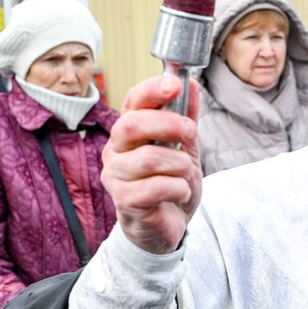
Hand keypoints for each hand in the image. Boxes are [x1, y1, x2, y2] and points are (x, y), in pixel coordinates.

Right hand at [100, 75, 202, 254]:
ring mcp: (116, 176)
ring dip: (180, 165)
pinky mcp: (125, 201)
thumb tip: (191, 83)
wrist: (167, 225)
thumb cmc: (170, 182)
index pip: (132, 102)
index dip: (151, 90)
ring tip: (186, 174)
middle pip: (132, 125)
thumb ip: (186, 116)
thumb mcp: (184, 147)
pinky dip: (179, 188)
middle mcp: (116, 150)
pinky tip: (181, 193)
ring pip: (149, 158)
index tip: (175, 84)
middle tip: (191, 133)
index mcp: (129, 132)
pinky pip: (157, 187)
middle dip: (169, 124)